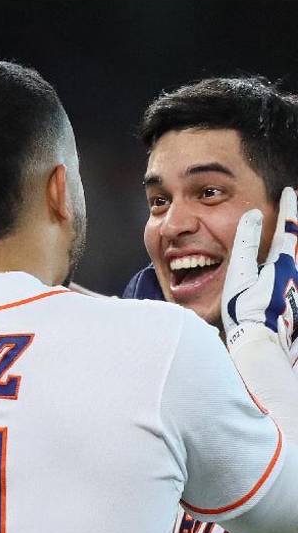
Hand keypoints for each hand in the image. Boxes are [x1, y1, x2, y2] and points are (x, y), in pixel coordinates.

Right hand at [223, 185, 297, 350]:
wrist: (261, 341)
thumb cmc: (247, 309)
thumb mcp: (240, 274)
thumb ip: (245, 244)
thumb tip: (253, 215)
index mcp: (283, 261)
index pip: (288, 228)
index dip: (288, 208)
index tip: (289, 191)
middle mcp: (295, 270)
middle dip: (296, 224)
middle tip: (296, 209)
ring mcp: (297, 285)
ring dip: (295, 243)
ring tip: (290, 236)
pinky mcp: (296, 300)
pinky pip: (295, 273)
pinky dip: (292, 261)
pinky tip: (284, 268)